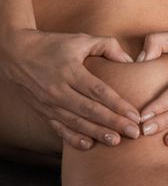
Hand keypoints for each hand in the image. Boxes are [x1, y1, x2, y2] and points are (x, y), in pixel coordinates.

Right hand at [0, 29, 140, 149]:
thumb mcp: (80, 40)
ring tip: (116, 141)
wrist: (14, 52)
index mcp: (70, 71)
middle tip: (134, 133)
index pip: (98, 91)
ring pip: (76, 122)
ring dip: (97, 133)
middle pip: (90, 110)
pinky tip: (88, 145)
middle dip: (114, 123)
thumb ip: (107, 46)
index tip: (135, 116)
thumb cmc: (53, 45)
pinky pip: (59, 128)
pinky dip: (73, 138)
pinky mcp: (42, 111)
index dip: (118, 105)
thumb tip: (130, 62)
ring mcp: (49, 103)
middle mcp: (58, 89)